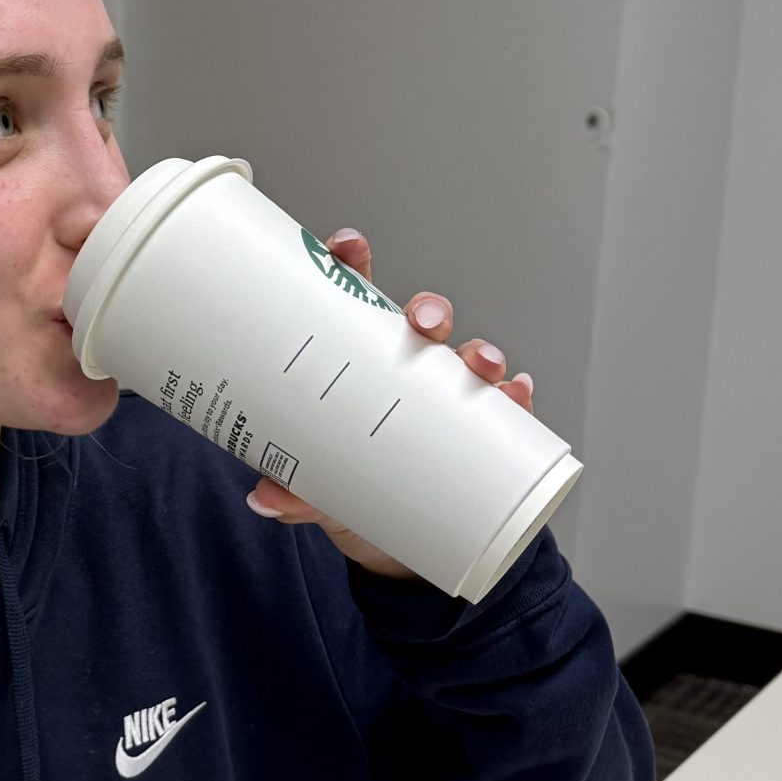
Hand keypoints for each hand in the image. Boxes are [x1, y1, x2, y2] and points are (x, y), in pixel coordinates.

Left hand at [245, 228, 535, 581]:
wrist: (387, 534)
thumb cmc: (346, 483)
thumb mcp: (315, 489)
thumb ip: (292, 494)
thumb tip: (264, 499)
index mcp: (359, 355)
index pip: (354, 295)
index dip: (352, 263)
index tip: (347, 246)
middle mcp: (408, 364)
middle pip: (421, 320)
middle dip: (428, 311)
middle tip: (423, 323)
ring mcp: (446, 394)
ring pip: (467, 357)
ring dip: (479, 352)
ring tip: (479, 363)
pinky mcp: (480, 430)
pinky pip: (505, 407)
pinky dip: (515, 396)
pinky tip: (517, 393)